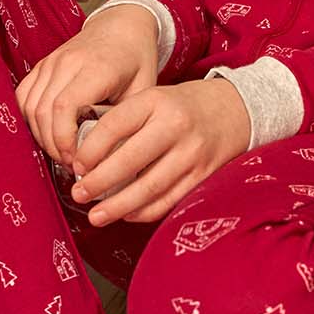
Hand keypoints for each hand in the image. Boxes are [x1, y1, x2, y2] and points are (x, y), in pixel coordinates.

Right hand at [15, 3, 158, 166]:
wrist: (123, 26)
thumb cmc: (136, 60)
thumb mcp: (144, 90)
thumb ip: (126, 121)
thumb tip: (113, 159)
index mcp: (97, 68)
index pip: (65, 107)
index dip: (64, 140)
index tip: (77, 162)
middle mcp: (68, 62)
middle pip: (44, 111)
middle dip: (53, 145)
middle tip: (71, 165)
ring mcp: (52, 61)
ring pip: (30, 106)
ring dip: (41, 136)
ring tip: (62, 153)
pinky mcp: (42, 64)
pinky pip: (23, 96)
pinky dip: (29, 120)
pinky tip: (47, 134)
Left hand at [69, 77, 250, 225]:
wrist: (236, 109)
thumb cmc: (184, 106)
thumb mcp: (155, 98)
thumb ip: (126, 120)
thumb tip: (87, 155)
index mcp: (156, 100)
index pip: (114, 125)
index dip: (90, 150)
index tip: (76, 166)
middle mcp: (174, 125)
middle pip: (129, 160)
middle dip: (98, 182)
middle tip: (79, 194)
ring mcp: (191, 152)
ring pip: (148, 187)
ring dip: (118, 206)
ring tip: (96, 215)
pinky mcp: (203, 175)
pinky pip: (168, 200)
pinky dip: (144, 212)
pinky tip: (126, 215)